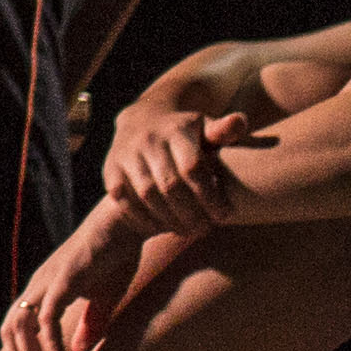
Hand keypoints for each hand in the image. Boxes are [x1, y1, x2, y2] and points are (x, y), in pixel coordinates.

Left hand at [0, 197, 154, 350]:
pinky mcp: (64, 280)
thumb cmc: (115, 257)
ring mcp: (48, 282)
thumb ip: (90, 323)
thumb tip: (78, 350)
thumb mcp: (103, 298)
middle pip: (11, 331)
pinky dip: (50, 343)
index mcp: (43, 291)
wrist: (124, 225)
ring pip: (23, 327)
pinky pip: (48, 317)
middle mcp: (38, 287)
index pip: (18, 329)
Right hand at [106, 102, 250, 234]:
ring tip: (187, 231)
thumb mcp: (205, 128)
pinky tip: (163, 227)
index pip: (193, 168)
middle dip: (191, 214)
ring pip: (148, 196)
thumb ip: (224, 130)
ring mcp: (126, 154)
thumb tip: (239, 122)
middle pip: (170, 185)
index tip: (224, 216)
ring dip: (170, 219)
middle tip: (205, 230)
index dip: (210, 196)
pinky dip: (145, 219)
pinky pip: (127, 201)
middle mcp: (148, 139)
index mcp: (176, 129)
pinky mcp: (111, 170)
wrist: (141, 119)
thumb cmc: (185, 133)